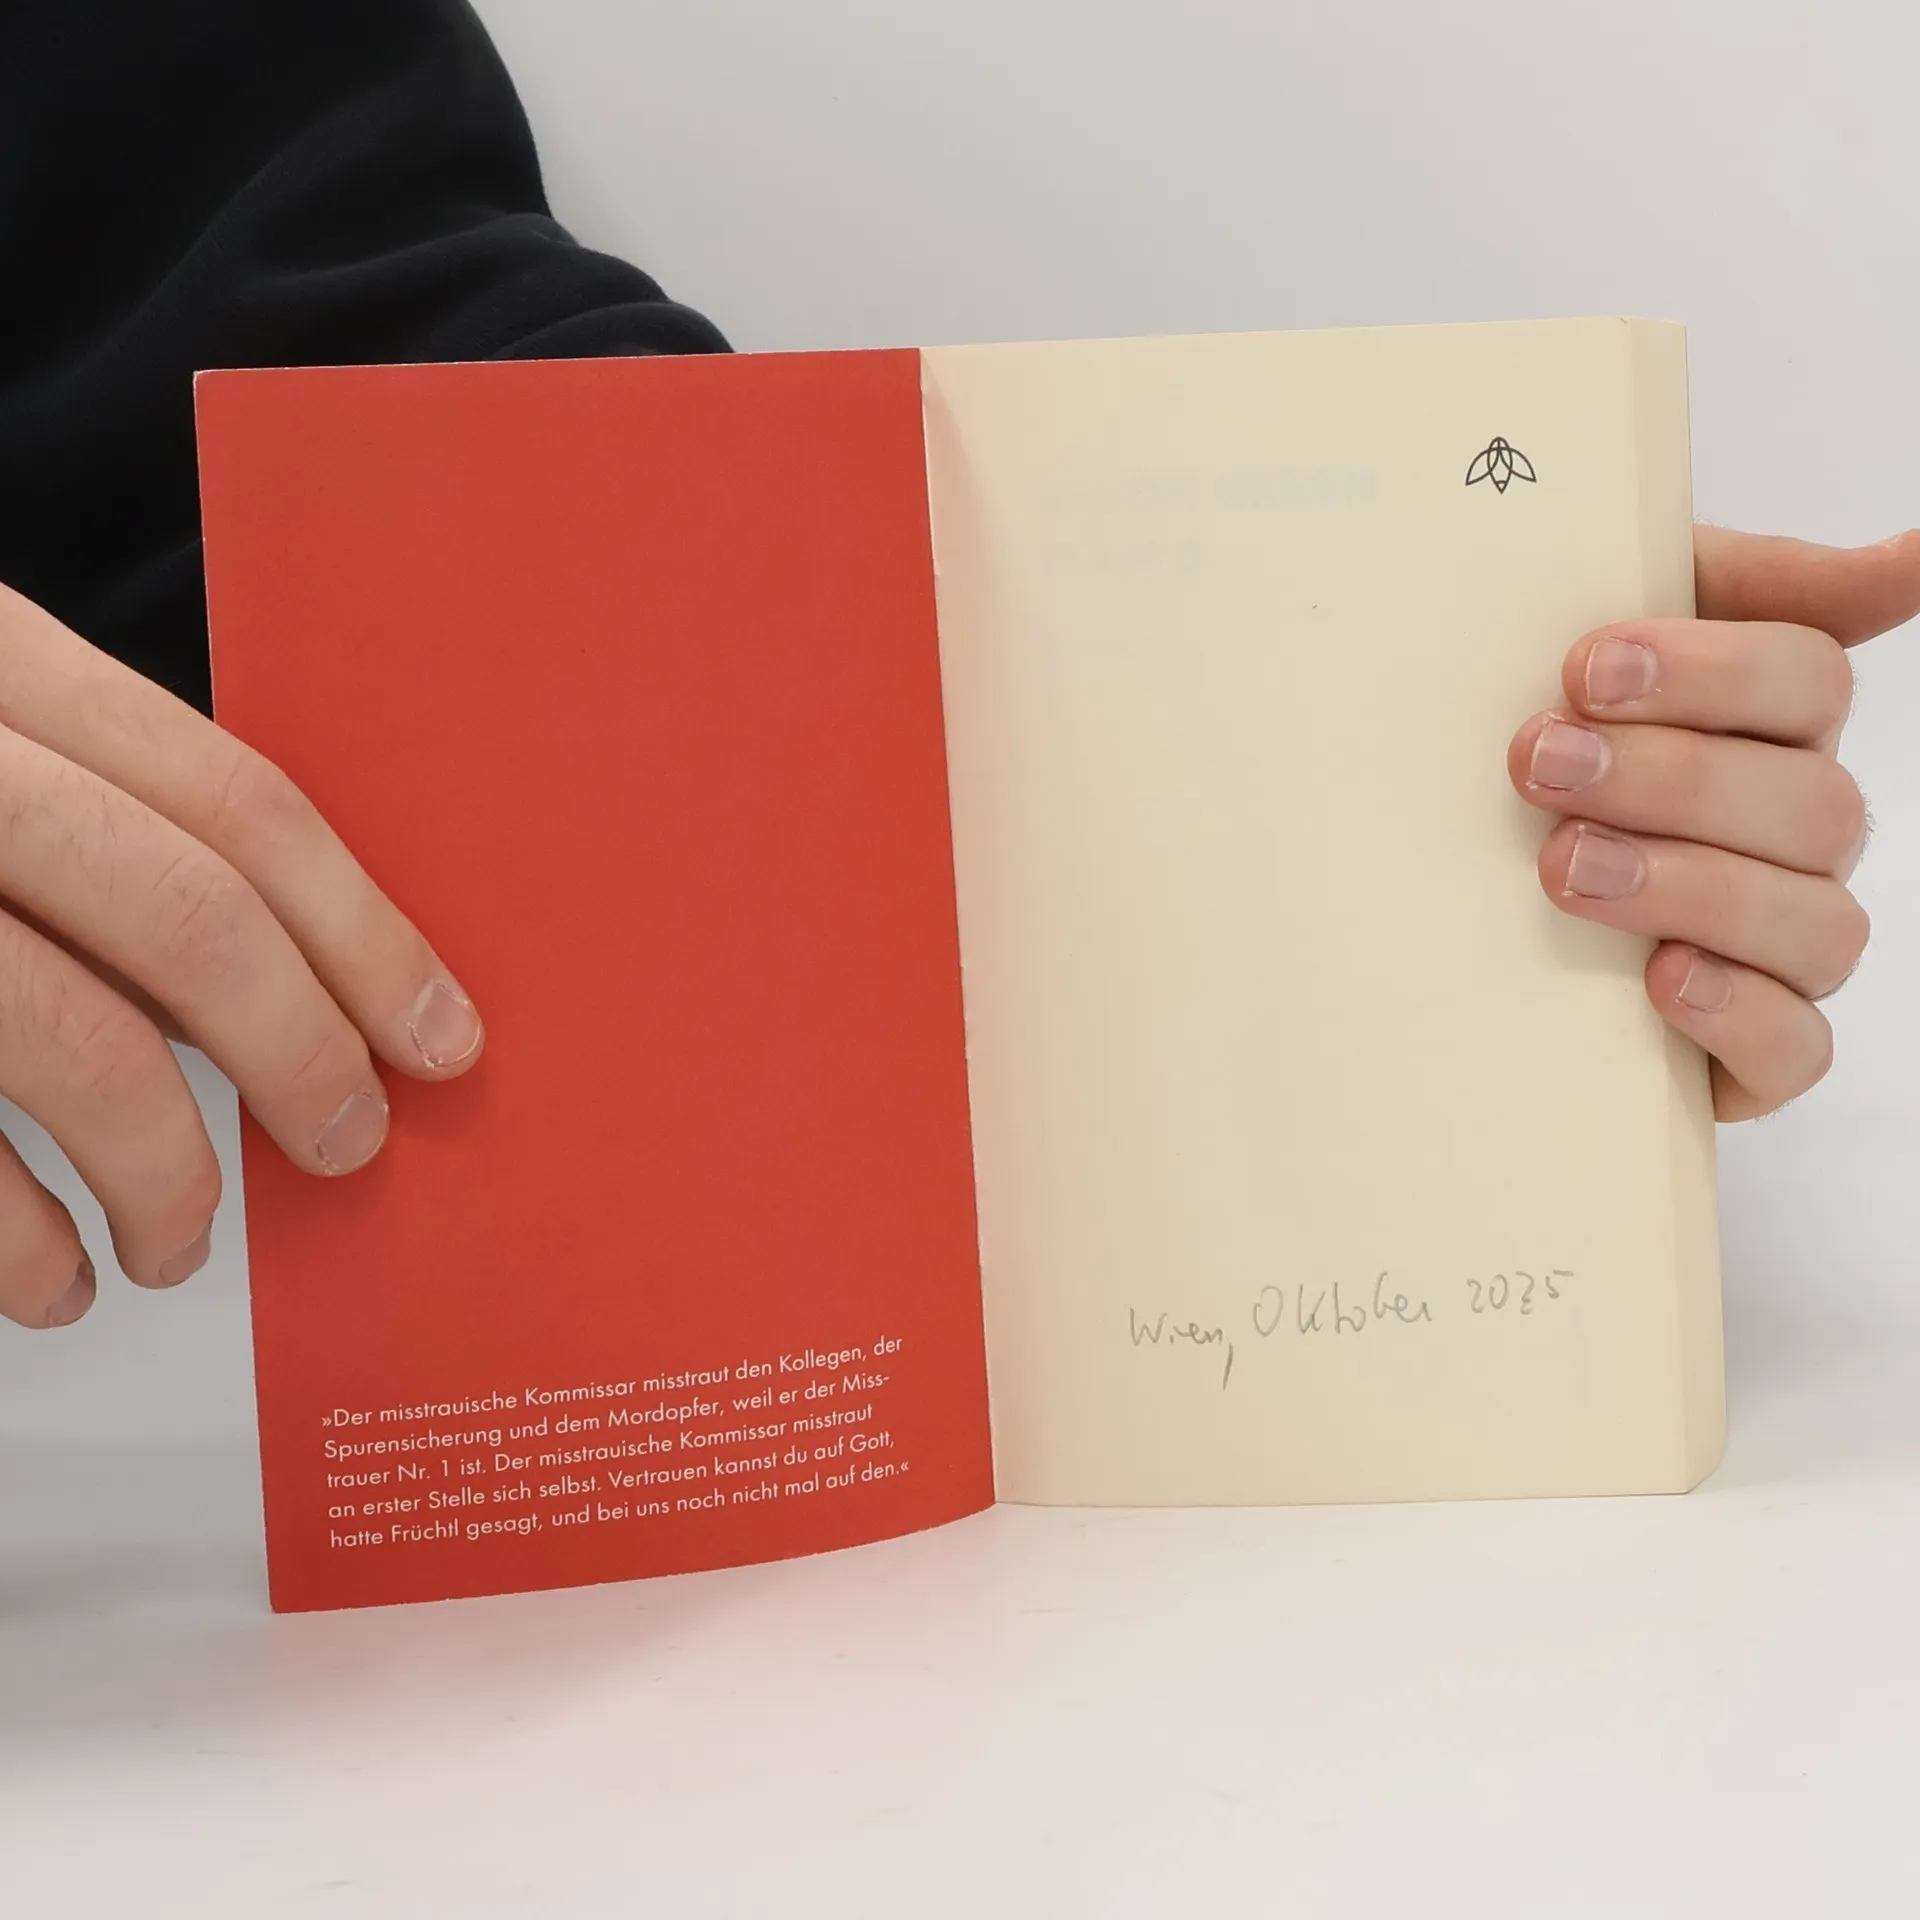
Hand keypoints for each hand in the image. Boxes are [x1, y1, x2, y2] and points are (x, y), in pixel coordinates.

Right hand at [0, 581, 484, 1329]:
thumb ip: (101, 821)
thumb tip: (298, 980)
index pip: (235, 800)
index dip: (364, 933)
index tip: (442, 1038)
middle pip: (187, 918)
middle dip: (301, 1057)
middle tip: (348, 1147)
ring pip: (76, 1043)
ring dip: (165, 1175)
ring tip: (178, 1244)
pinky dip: (14, 1241)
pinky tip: (50, 1284)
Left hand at [1508, 526, 1919, 1120]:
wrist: (1437, 901)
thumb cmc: (1538, 746)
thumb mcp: (1594, 638)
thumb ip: (1723, 578)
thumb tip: (1914, 556)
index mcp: (1773, 725)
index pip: (1809, 679)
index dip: (1709, 671)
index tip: (1586, 668)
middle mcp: (1799, 834)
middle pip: (1812, 803)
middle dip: (1670, 779)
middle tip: (1541, 764)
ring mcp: (1784, 946)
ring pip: (1817, 924)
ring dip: (1690, 888)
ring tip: (1562, 868)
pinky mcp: (1751, 1051)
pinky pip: (1798, 1049)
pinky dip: (1741, 1014)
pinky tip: (1664, 979)